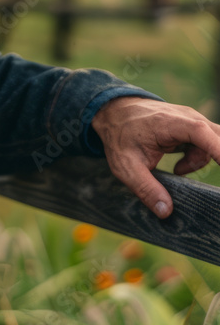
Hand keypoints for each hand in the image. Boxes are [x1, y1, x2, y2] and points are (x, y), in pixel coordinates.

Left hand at [91, 97, 219, 218]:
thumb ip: (146, 189)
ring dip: (200, 162)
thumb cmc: (120, 137)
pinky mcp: (193, 127)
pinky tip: (179, 166)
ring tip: (178, 170)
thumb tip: (166, 212)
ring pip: (213, 144)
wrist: (115, 113)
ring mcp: (192, 120)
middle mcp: (186, 118)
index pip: (200, 132)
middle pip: (216, 137)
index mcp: (168, 123)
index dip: (218, 149)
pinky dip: (198, 158)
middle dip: (218, 158)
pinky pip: (207, 144)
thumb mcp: (126, 166)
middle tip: (187, 173)